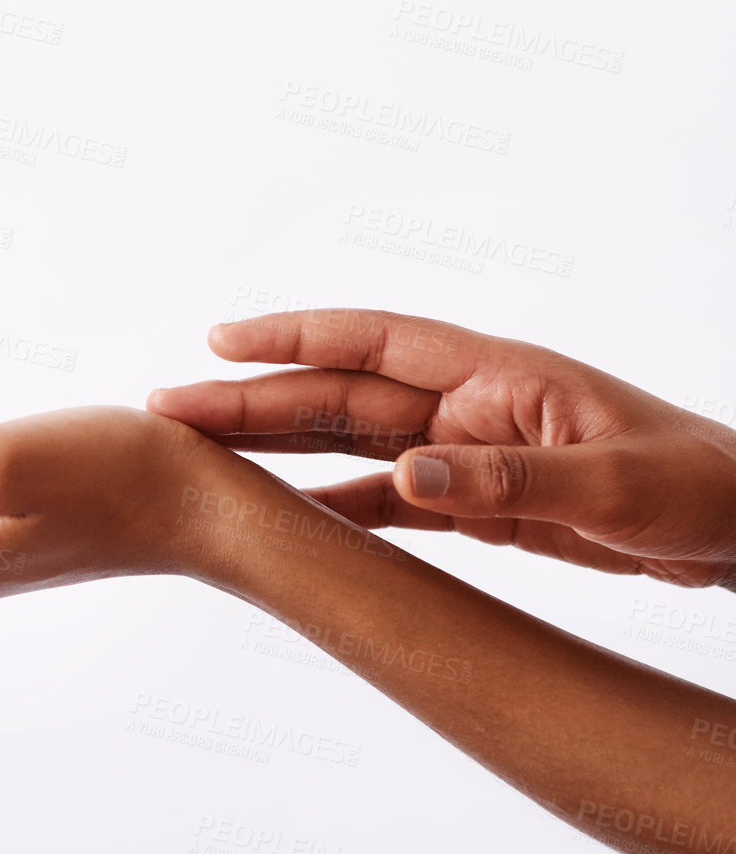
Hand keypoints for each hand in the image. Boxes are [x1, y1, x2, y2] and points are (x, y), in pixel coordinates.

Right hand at [147, 308, 735, 588]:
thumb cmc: (697, 484)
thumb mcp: (612, 484)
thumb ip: (512, 478)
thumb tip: (410, 477)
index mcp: (497, 374)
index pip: (374, 343)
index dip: (294, 336)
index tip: (220, 339)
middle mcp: (469, 405)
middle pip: (341, 395)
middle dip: (256, 397)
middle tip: (170, 407)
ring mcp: (470, 454)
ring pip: (352, 445)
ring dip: (280, 447)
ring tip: (203, 453)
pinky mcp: (482, 505)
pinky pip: (391, 503)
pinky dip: (335, 509)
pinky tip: (287, 517)